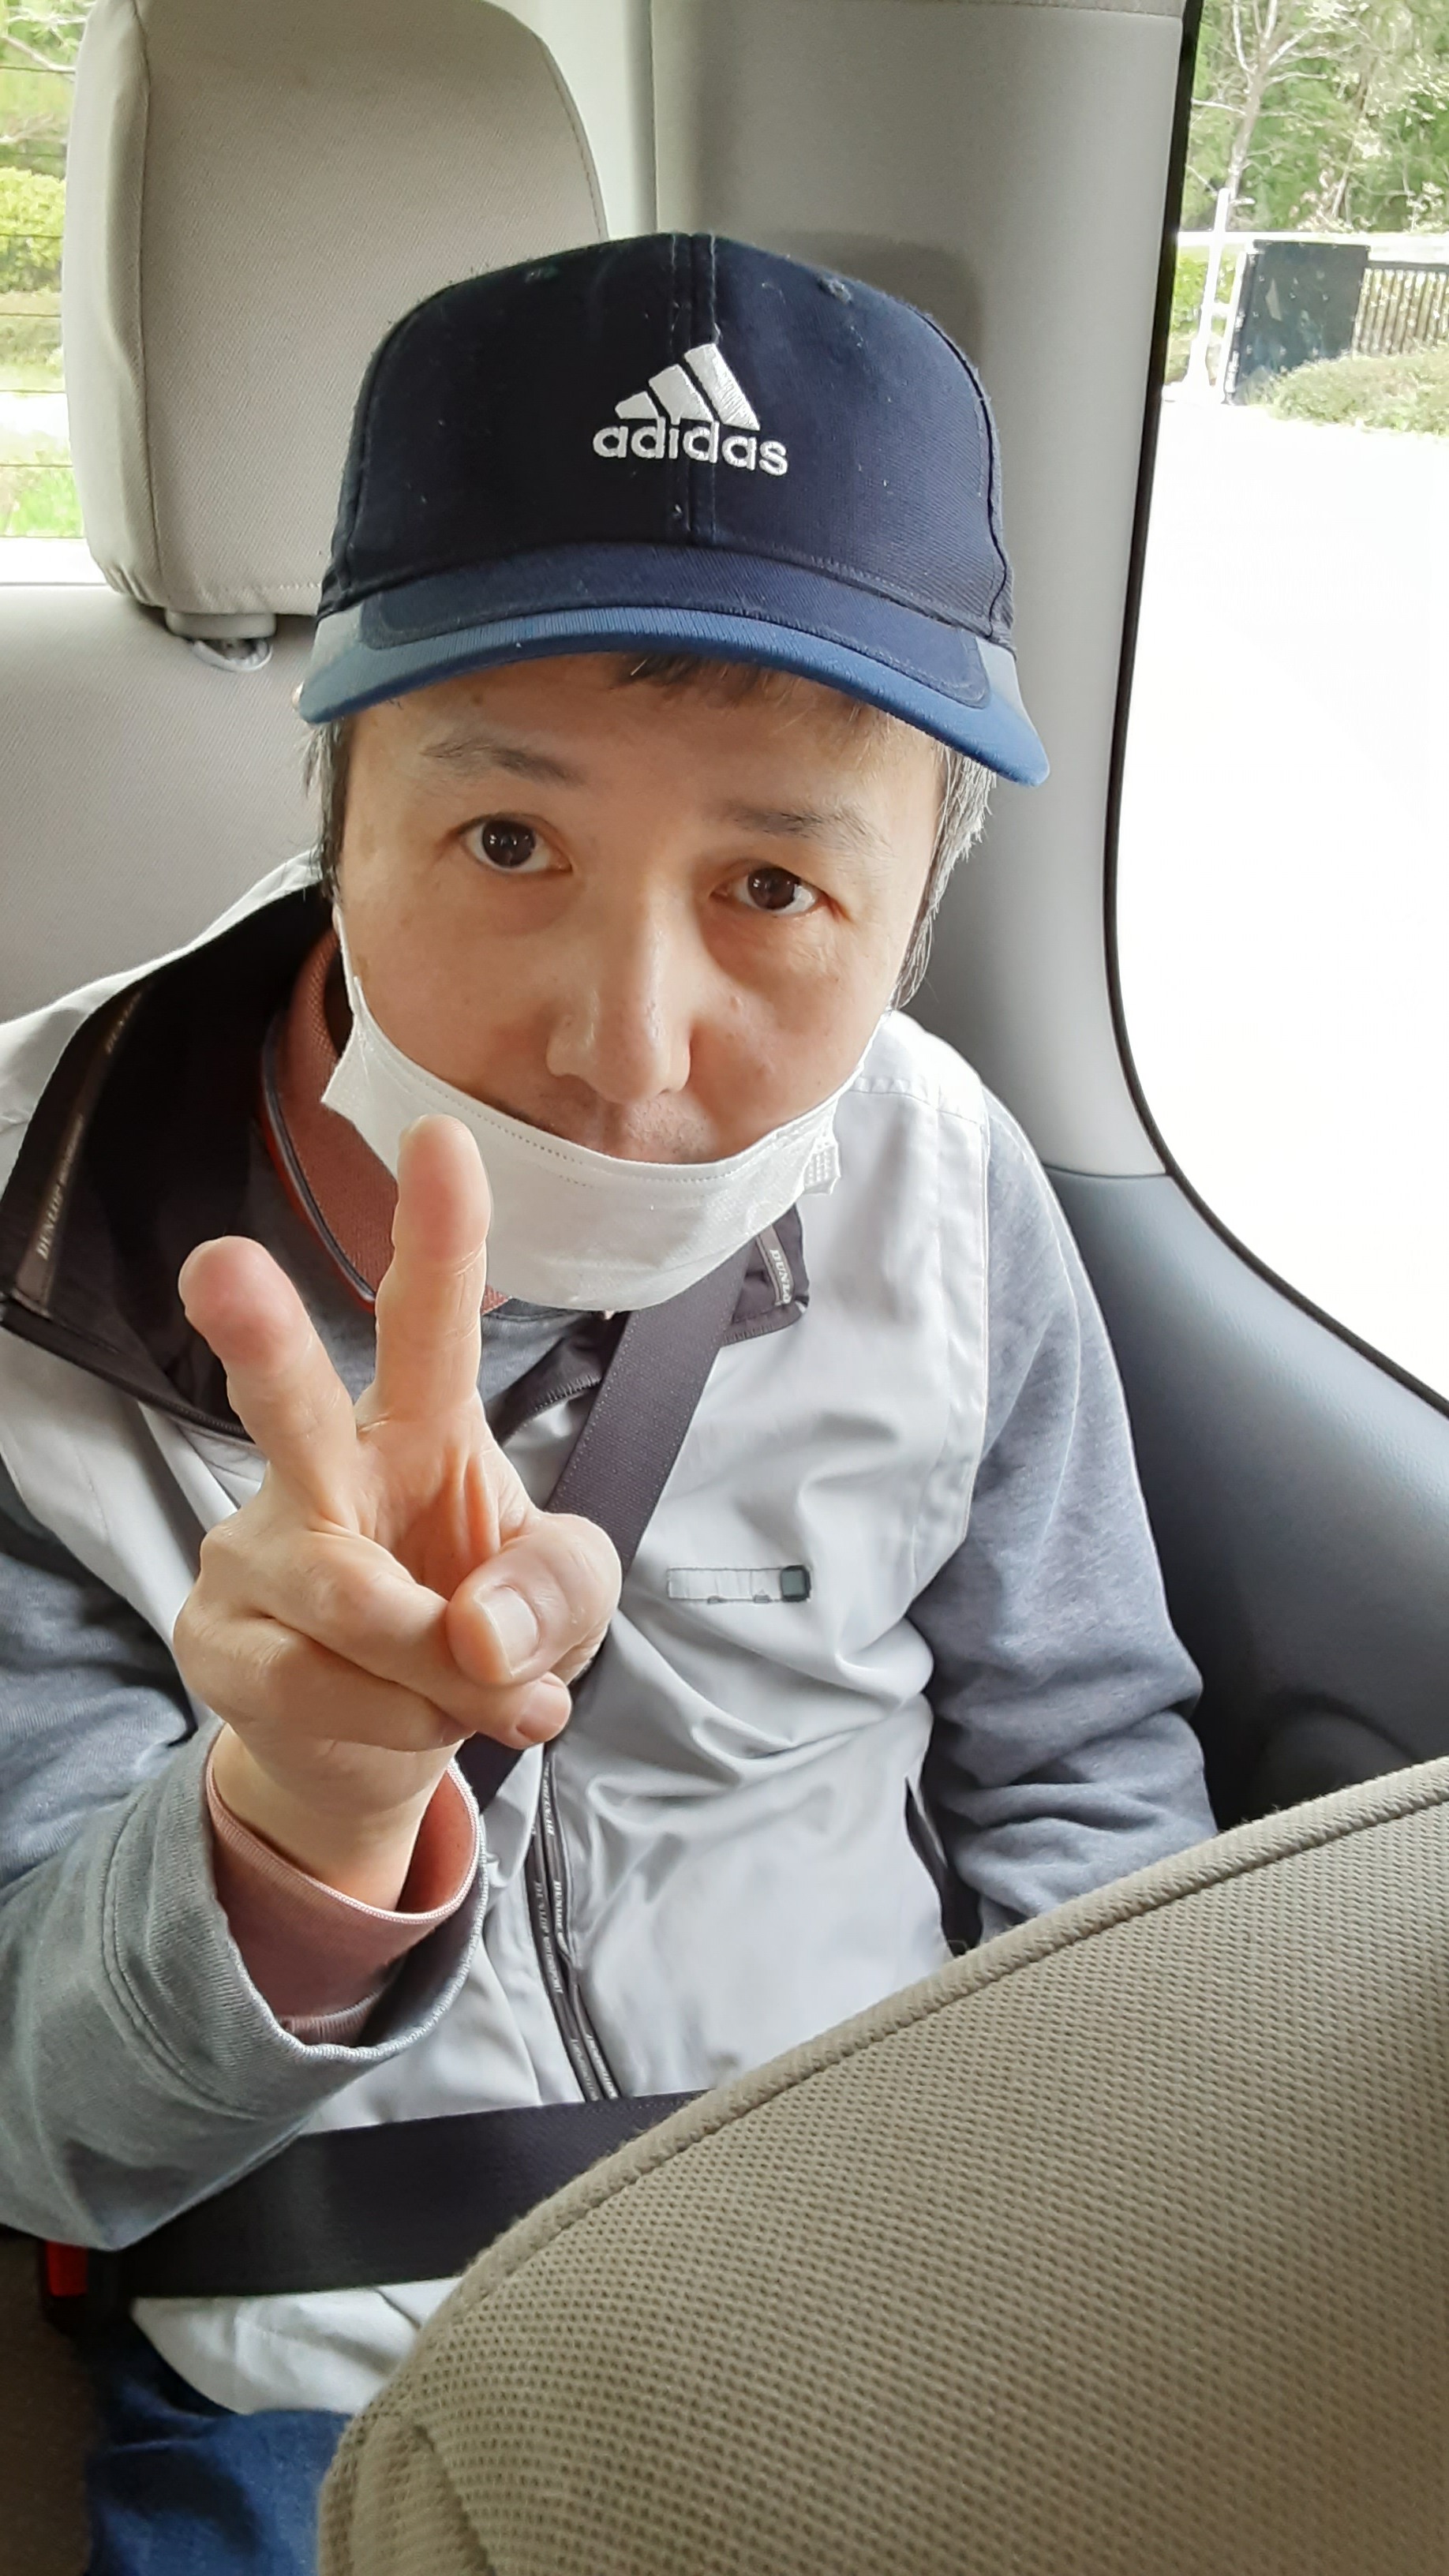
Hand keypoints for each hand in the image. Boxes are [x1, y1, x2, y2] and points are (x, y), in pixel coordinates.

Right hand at [173, 1116, 619, 1905]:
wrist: (379, 1751)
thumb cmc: (477, 1632)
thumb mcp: (568, 1607)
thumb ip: (559, 1596)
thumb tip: (477, 1634)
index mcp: (419, 1425)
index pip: (432, 1318)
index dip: (440, 1232)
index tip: (444, 1136)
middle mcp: (321, 1467)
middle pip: (290, 1399)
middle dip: (258, 1336)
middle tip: (219, 1266)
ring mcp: (251, 1549)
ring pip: (353, 1606)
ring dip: (441, 1675)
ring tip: (472, 1696)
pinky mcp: (213, 1638)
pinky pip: (321, 1691)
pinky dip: (396, 1726)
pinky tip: (393, 1719)